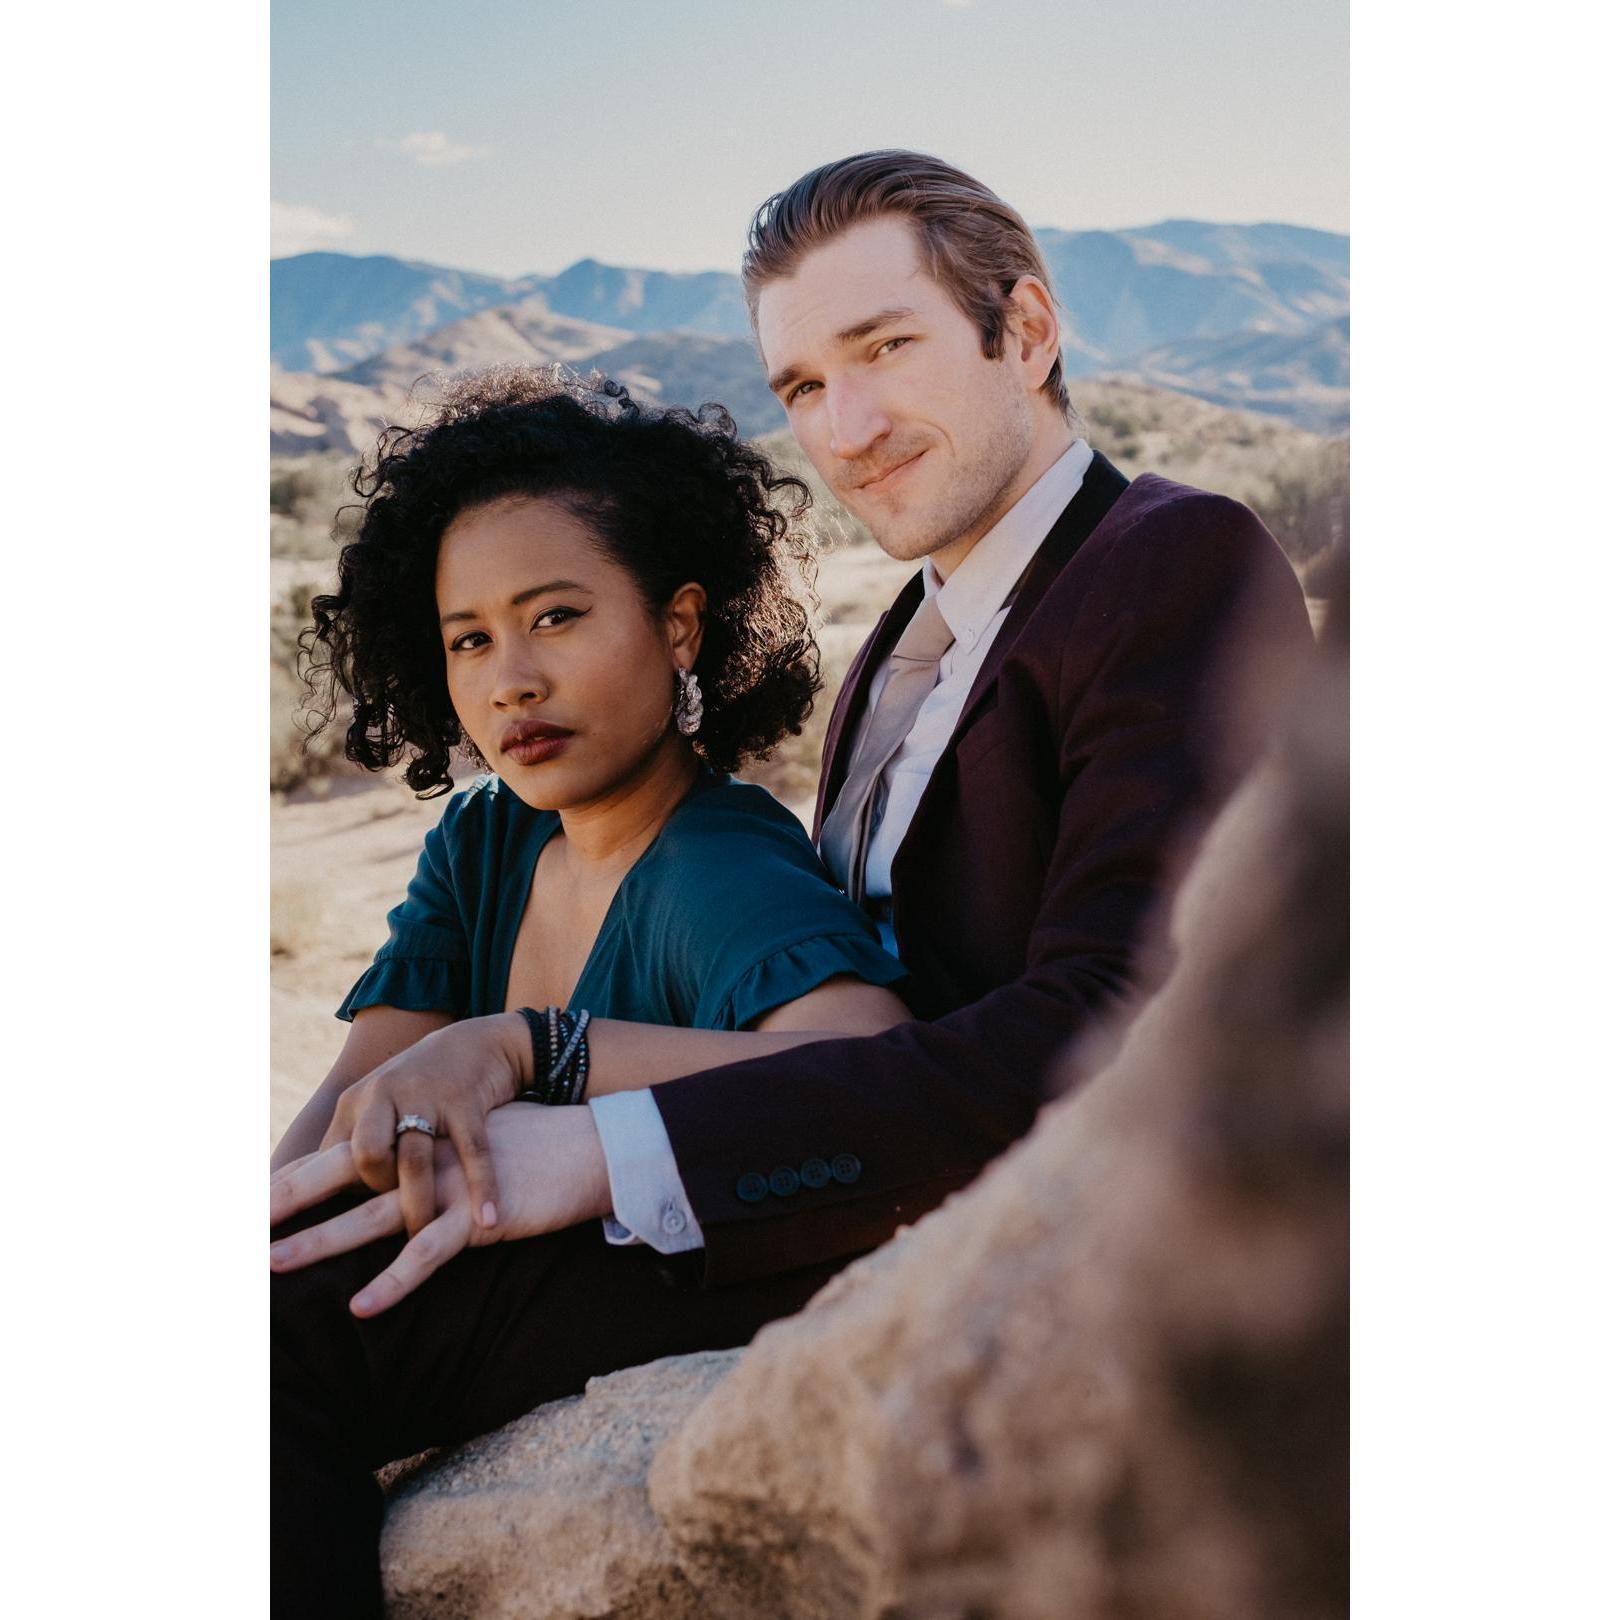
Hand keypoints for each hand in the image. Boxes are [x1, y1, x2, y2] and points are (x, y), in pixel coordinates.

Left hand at [271, 1103, 611, 1316]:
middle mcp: (421, 1152)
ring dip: (319, 1242)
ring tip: (273, 1264)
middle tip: (234, 1222)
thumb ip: (428, 1152)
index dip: (294, 1177)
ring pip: (369, 1215)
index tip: (246, 1199)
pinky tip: (361, 1306)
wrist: (588, 1142)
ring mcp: (445, 1182)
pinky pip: (427, 1253)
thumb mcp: (468, 1138)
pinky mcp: (477, 1213)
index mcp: (415, 1136)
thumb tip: (397, 1171)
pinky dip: (394, 1281)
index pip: (342, 1156)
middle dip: (284, 1200)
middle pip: (338, 1175)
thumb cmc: (529, 1145)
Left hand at [318, 1012, 530, 1236]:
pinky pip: (472, 1151)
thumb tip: (291, 1192)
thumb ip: (344, 1148)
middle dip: (375, 1191)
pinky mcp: (466, 1100)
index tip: (316, 1222)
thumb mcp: (374, 1108)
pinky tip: (488, 1219)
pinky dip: (481, 1187)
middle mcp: (386, 1095)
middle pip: (364, 1156)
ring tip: (421, 1235)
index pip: (327, 1159)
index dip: (326, 1195)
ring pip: (415, 1162)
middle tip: (381, 1219)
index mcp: (357, 1103)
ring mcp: (428, 1096)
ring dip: (418, 1205)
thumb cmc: (419, 1090)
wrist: (476, 1042)